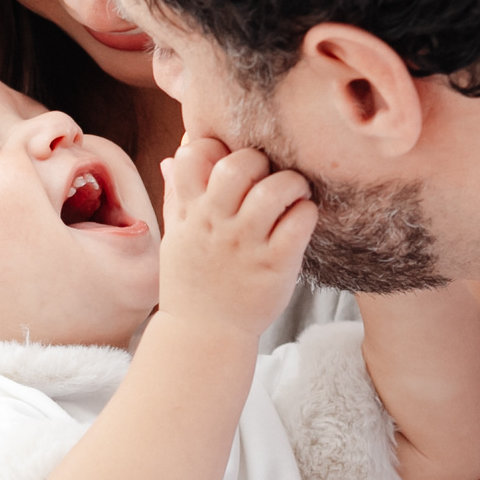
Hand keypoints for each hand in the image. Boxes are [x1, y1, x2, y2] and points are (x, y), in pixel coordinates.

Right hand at [157, 137, 317, 338]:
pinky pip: (299, 222)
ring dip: (291, 183)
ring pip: (274, 190)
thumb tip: (173, 156)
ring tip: (294, 193)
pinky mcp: (276, 265)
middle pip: (238, 166)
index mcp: (191, 212)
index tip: (227, 159)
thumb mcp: (175, 235)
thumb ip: (176, 194)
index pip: (194, 154)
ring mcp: (246, 245)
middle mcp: (216, 224)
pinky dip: (306, 212)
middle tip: (269, 174)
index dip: (214, 146)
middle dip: (259, 159)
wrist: (204, 334)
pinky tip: (302, 219)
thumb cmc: (192, 281)